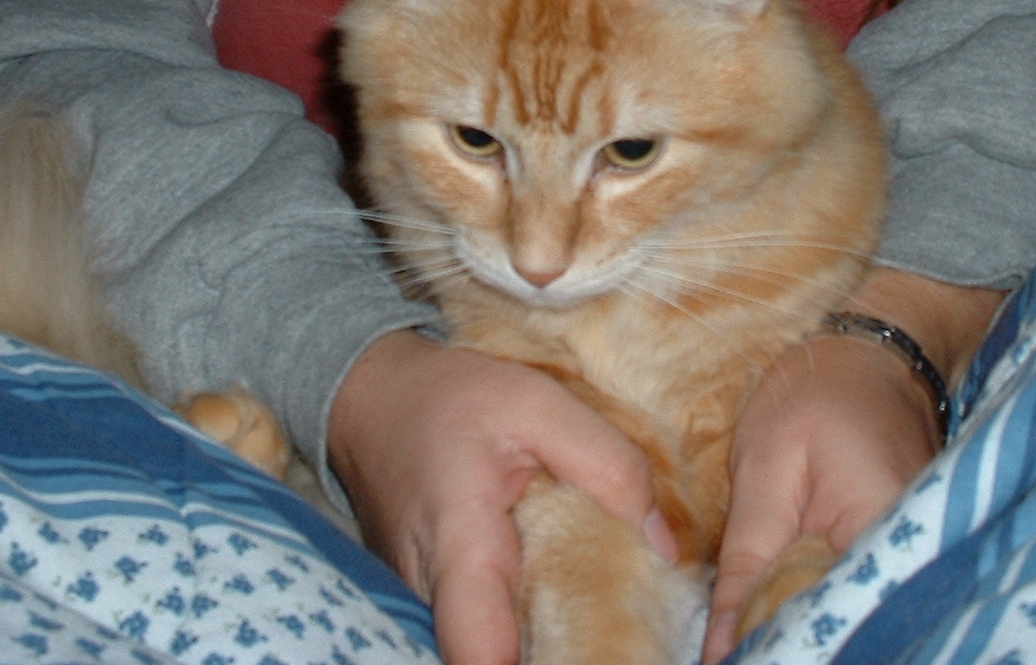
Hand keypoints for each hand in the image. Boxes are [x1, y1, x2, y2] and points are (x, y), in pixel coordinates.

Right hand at [327, 330, 674, 664]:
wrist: (370, 399)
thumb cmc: (450, 397)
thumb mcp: (537, 402)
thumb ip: (608, 466)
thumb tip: (664, 549)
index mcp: (461, 543)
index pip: (483, 656)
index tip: (602, 650)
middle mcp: (429, 592)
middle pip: (495, 661)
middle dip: (561, 653)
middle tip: (623, 630)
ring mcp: (419, 604)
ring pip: (490, 649)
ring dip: (542, 638)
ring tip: (597, 606)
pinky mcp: (423, 603)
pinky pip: (480, 631)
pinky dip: (520, 622)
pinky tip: (555, 591)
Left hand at [702, 271, 1002, 662]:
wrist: (872, 354)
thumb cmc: (816, 393)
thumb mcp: (765, 469)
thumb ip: (745, 564)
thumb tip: (721, 650)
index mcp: (883, 533)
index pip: (821, 623)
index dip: (771, 645)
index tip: (723, 656)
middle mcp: (916, 556)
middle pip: (841, 628)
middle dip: (786, 638)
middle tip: (731, 641)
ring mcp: (916, 556)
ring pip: (848, 616)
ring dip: (800, 621)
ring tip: (751, 624)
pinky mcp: (907, 553)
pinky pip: (857, 594)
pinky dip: (819, 601)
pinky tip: (784, 601)